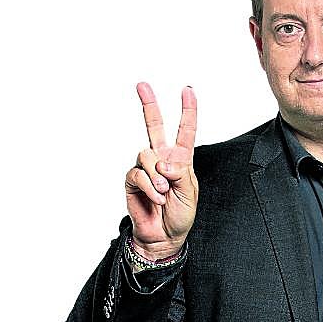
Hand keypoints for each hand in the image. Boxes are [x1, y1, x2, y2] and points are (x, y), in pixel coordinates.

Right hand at [125, 82, 198, 258]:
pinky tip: (155, 197)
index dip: (188, 111)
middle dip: (148, 104)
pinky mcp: (132, 180)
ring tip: (164, 192)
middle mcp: (161, 159)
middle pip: (154, 126)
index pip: (185, 131)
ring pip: (146, 154)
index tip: (188, 90)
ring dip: (157, 175)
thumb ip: (180, 174)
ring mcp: (145, 168)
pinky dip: (149, 186)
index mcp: (181, 160)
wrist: (164, 236)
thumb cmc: (180, 216)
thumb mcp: (190, 193)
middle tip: (142, 85)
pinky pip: (137, 173)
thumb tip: (162, 162)